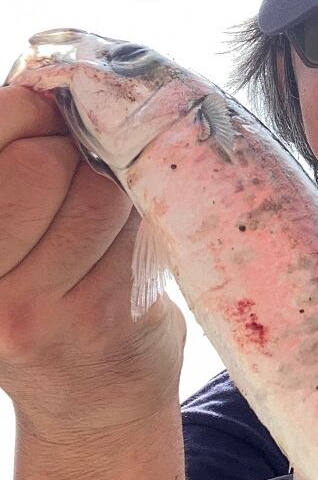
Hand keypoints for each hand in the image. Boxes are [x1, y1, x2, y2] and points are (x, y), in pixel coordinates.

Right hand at [0, 85, 185, 442]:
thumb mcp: (9, 232)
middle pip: (43, 161)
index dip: (28, 110)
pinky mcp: (94, 315)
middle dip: (75, 150)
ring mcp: (28, 305)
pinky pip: (136, 227)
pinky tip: (125, 245)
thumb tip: (48, 80)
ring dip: (116, 187)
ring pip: (100, 190)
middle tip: (81, 171)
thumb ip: (11, 160)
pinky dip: (141, 220)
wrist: (89, 398)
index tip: (48, 112)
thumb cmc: (49, 293)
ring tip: (102, 216)